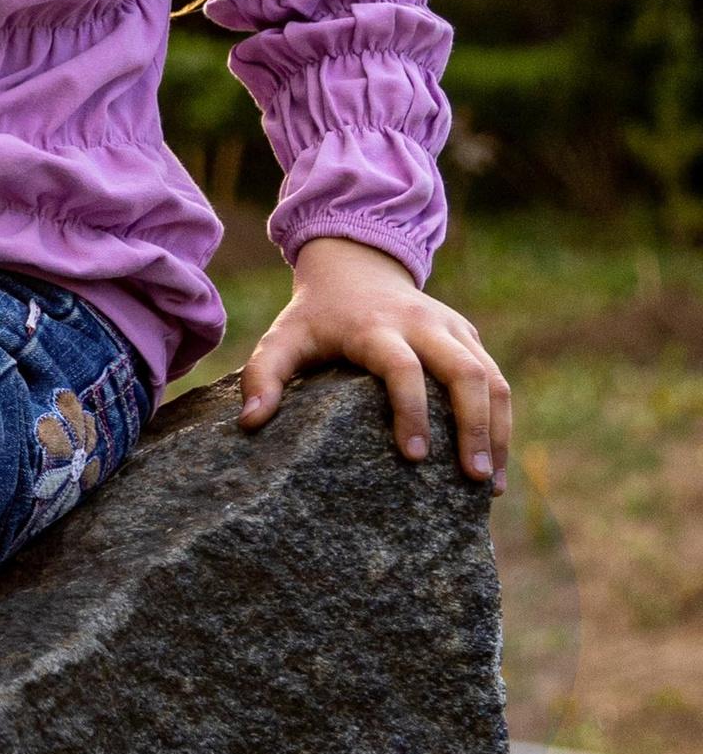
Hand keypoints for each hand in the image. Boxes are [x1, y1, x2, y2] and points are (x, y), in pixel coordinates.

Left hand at [236, 235, 510, 491]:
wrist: (355, 267)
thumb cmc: (314, 317)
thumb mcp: (280, 340)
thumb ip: (261, 377)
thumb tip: (251, 424)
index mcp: (375, 327)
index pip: (403, 368)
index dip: (411, 410)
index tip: (413, 457)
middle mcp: (423, 324)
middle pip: (464, 372)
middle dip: (474, 427)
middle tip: (472, 480)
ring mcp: (453, 328)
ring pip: (492, 378)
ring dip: (497, 431)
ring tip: (489, 486)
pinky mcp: (469, 336)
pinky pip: (497, 379)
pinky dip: (501, 421)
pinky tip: (494, 463)